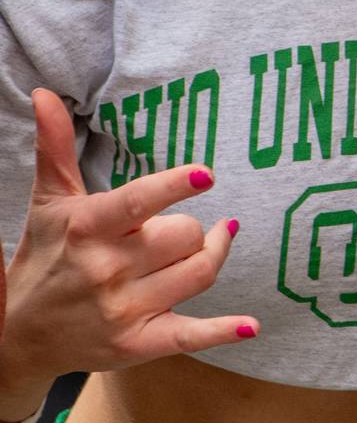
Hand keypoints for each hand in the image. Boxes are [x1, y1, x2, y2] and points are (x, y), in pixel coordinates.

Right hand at [0, 90, 254, 412]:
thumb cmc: (45, 256)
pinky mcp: (137, 345)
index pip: (140, 202)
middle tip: (172, 230)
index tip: (207, 174)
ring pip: (199, 270)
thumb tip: (46, 93)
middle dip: (188, 227)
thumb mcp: (49, 202)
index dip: (177, 186)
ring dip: (211, 253)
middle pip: (186, 234)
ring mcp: (124, 310)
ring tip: (209, 243)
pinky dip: (223, 331)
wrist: (19, 335)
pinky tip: (251, 326)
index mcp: (89, 228)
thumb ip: (55, 147)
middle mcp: (107, 269)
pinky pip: (189, 335)